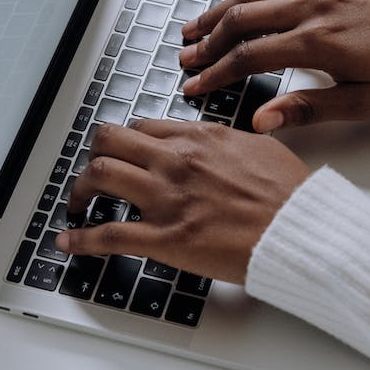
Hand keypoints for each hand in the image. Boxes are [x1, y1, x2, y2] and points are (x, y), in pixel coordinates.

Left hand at [56, 119, 309, 284]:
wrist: (301, 230)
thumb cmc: (290, 195)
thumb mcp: (259, 147)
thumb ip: (226, 142)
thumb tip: (213, 143)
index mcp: (199, 138)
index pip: (142, 127)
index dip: (123, 140)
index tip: (119, 153)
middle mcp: (176, 161)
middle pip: (109, 141)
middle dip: (93, 155)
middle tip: (91, 174)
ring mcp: (167, 198)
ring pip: (100, 176)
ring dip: (81, 190)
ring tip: (78, 204)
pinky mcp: (165, 238)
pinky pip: (109, 235)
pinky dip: (80, 239)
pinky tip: (68, 242)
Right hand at [178, 0, 369, 129]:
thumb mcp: (366, 104)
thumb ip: (308, 110)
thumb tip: (262, 121)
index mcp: (320, 44)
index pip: (248, 58)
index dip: (215, 74)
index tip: (195, 86)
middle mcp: (316, 8)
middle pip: (242, 20)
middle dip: (207, 41)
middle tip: (185, 58)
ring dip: (220, 9)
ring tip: (195, 26)